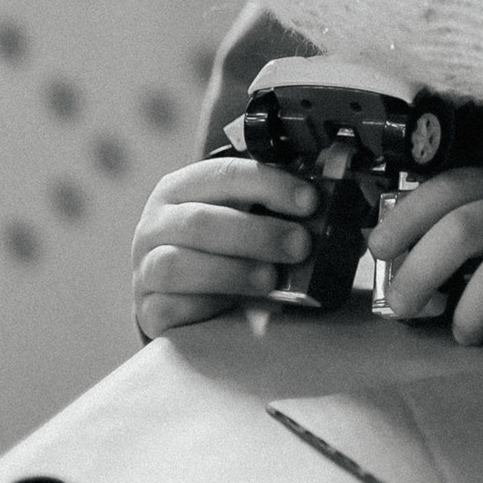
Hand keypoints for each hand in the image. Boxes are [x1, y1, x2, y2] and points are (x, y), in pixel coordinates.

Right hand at [131, 155, 317, 338]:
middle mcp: (157, 223)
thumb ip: (282, 207)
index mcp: (184, 187)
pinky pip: (169, 306)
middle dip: (258, 233)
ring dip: (232, 270)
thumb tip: (337, 202)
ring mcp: (145, 267)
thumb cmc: (223, 245)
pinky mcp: (148, 308)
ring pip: (176, 264)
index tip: (309, 201)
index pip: (224, 174)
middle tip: (300, 245)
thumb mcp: (249, 215)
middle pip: (200, 221)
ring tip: (271, 279)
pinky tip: (234, 305)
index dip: (270, 184)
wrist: (183, 291)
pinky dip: (206, 305)